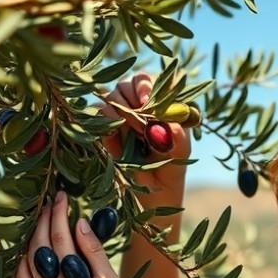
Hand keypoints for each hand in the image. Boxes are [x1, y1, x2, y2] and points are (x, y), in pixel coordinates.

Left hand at [16, 191, 129, 277]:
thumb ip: (94, 252)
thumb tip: (79, 223)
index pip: (60, 242)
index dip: (60, 216)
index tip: (62, 196)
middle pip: (39, 249)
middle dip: (45, 222)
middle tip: (51, 203)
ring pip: (25, 264)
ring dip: (32, 240)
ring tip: (43, 221)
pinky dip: (26, 261)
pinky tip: (34, 248)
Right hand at [99, 71, 190, 206]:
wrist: (150, 198)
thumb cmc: (170, 171)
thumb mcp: (180, 157)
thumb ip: (177, 140)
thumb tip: (162, 127)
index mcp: (164, 104)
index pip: (154, 80)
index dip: (147, 86)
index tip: (147, 101)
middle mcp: (141, 105)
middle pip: (130, 82)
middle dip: (134, 101)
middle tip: (142, 126)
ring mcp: (121, 115)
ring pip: (113, 94)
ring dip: (123, 112)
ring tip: (136, 137)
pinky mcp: (104, 128)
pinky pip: (98, 112)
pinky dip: (106, 122)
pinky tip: (117, 139)